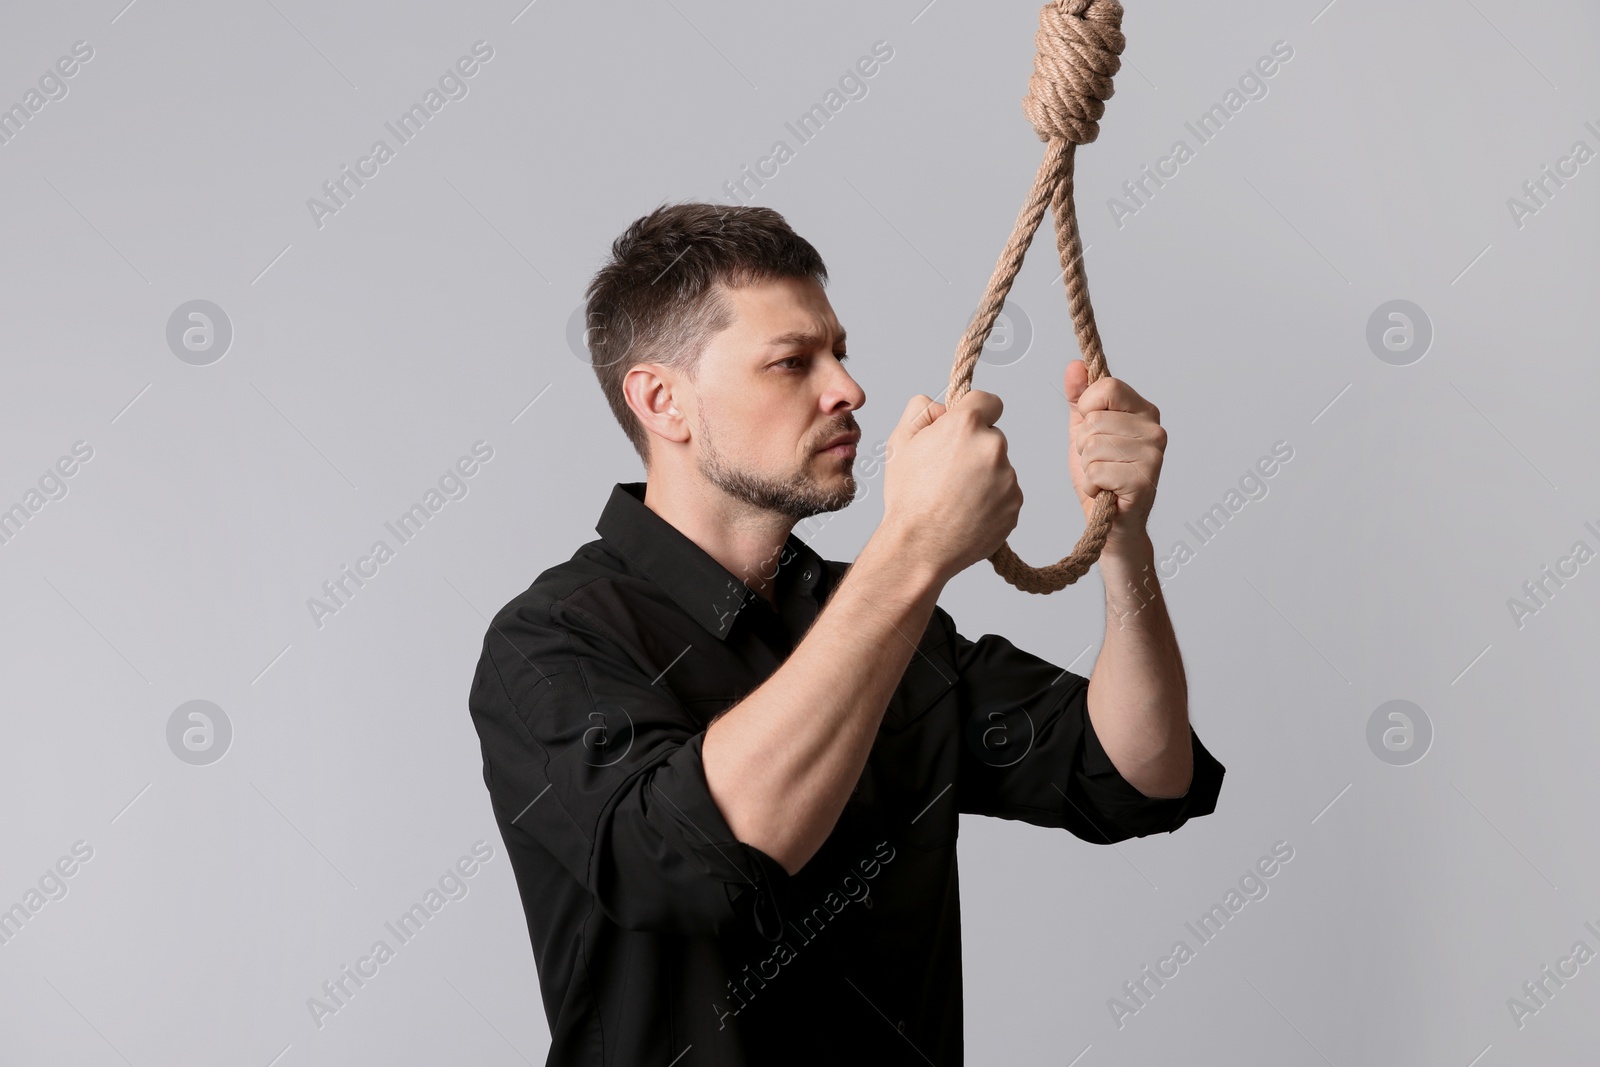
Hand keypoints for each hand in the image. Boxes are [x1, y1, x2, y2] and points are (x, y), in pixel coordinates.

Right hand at [880, 391, 1022, 584]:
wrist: (920, 547)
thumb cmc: (907, 497)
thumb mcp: (900, 442)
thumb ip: (922, 410)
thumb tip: (943, 407)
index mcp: (965, 425)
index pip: (989, 401)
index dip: (975, 410)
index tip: (965, 426)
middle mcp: (992, 447)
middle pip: (992, 437)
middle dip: (975, 448)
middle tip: (948, 472)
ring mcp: (1007, 478)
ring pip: (999, 467)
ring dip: (984, 475)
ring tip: (955, 497)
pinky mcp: (1015, 504)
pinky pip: (1006, 493)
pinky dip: (991, 500)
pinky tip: (967, 512)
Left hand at [1063, 360, 1164, 550]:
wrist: (1111, 524)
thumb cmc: (1101, 476)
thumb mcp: (1084, 432)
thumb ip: (1080, 399)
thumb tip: (1074, 365)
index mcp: (1144, 411)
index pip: (1105, 387)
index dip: (1087, 410)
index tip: (1093, 429)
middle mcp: (1155, 430)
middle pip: (1094, 421)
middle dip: (1084, 445)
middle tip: (1100, 462)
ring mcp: (1153, 456)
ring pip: (1092, 446)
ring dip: (1087, 467)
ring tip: (1104, 477)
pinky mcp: (1143, 481)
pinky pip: (1096, 471)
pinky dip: (1092, 486)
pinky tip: (1106, 492)